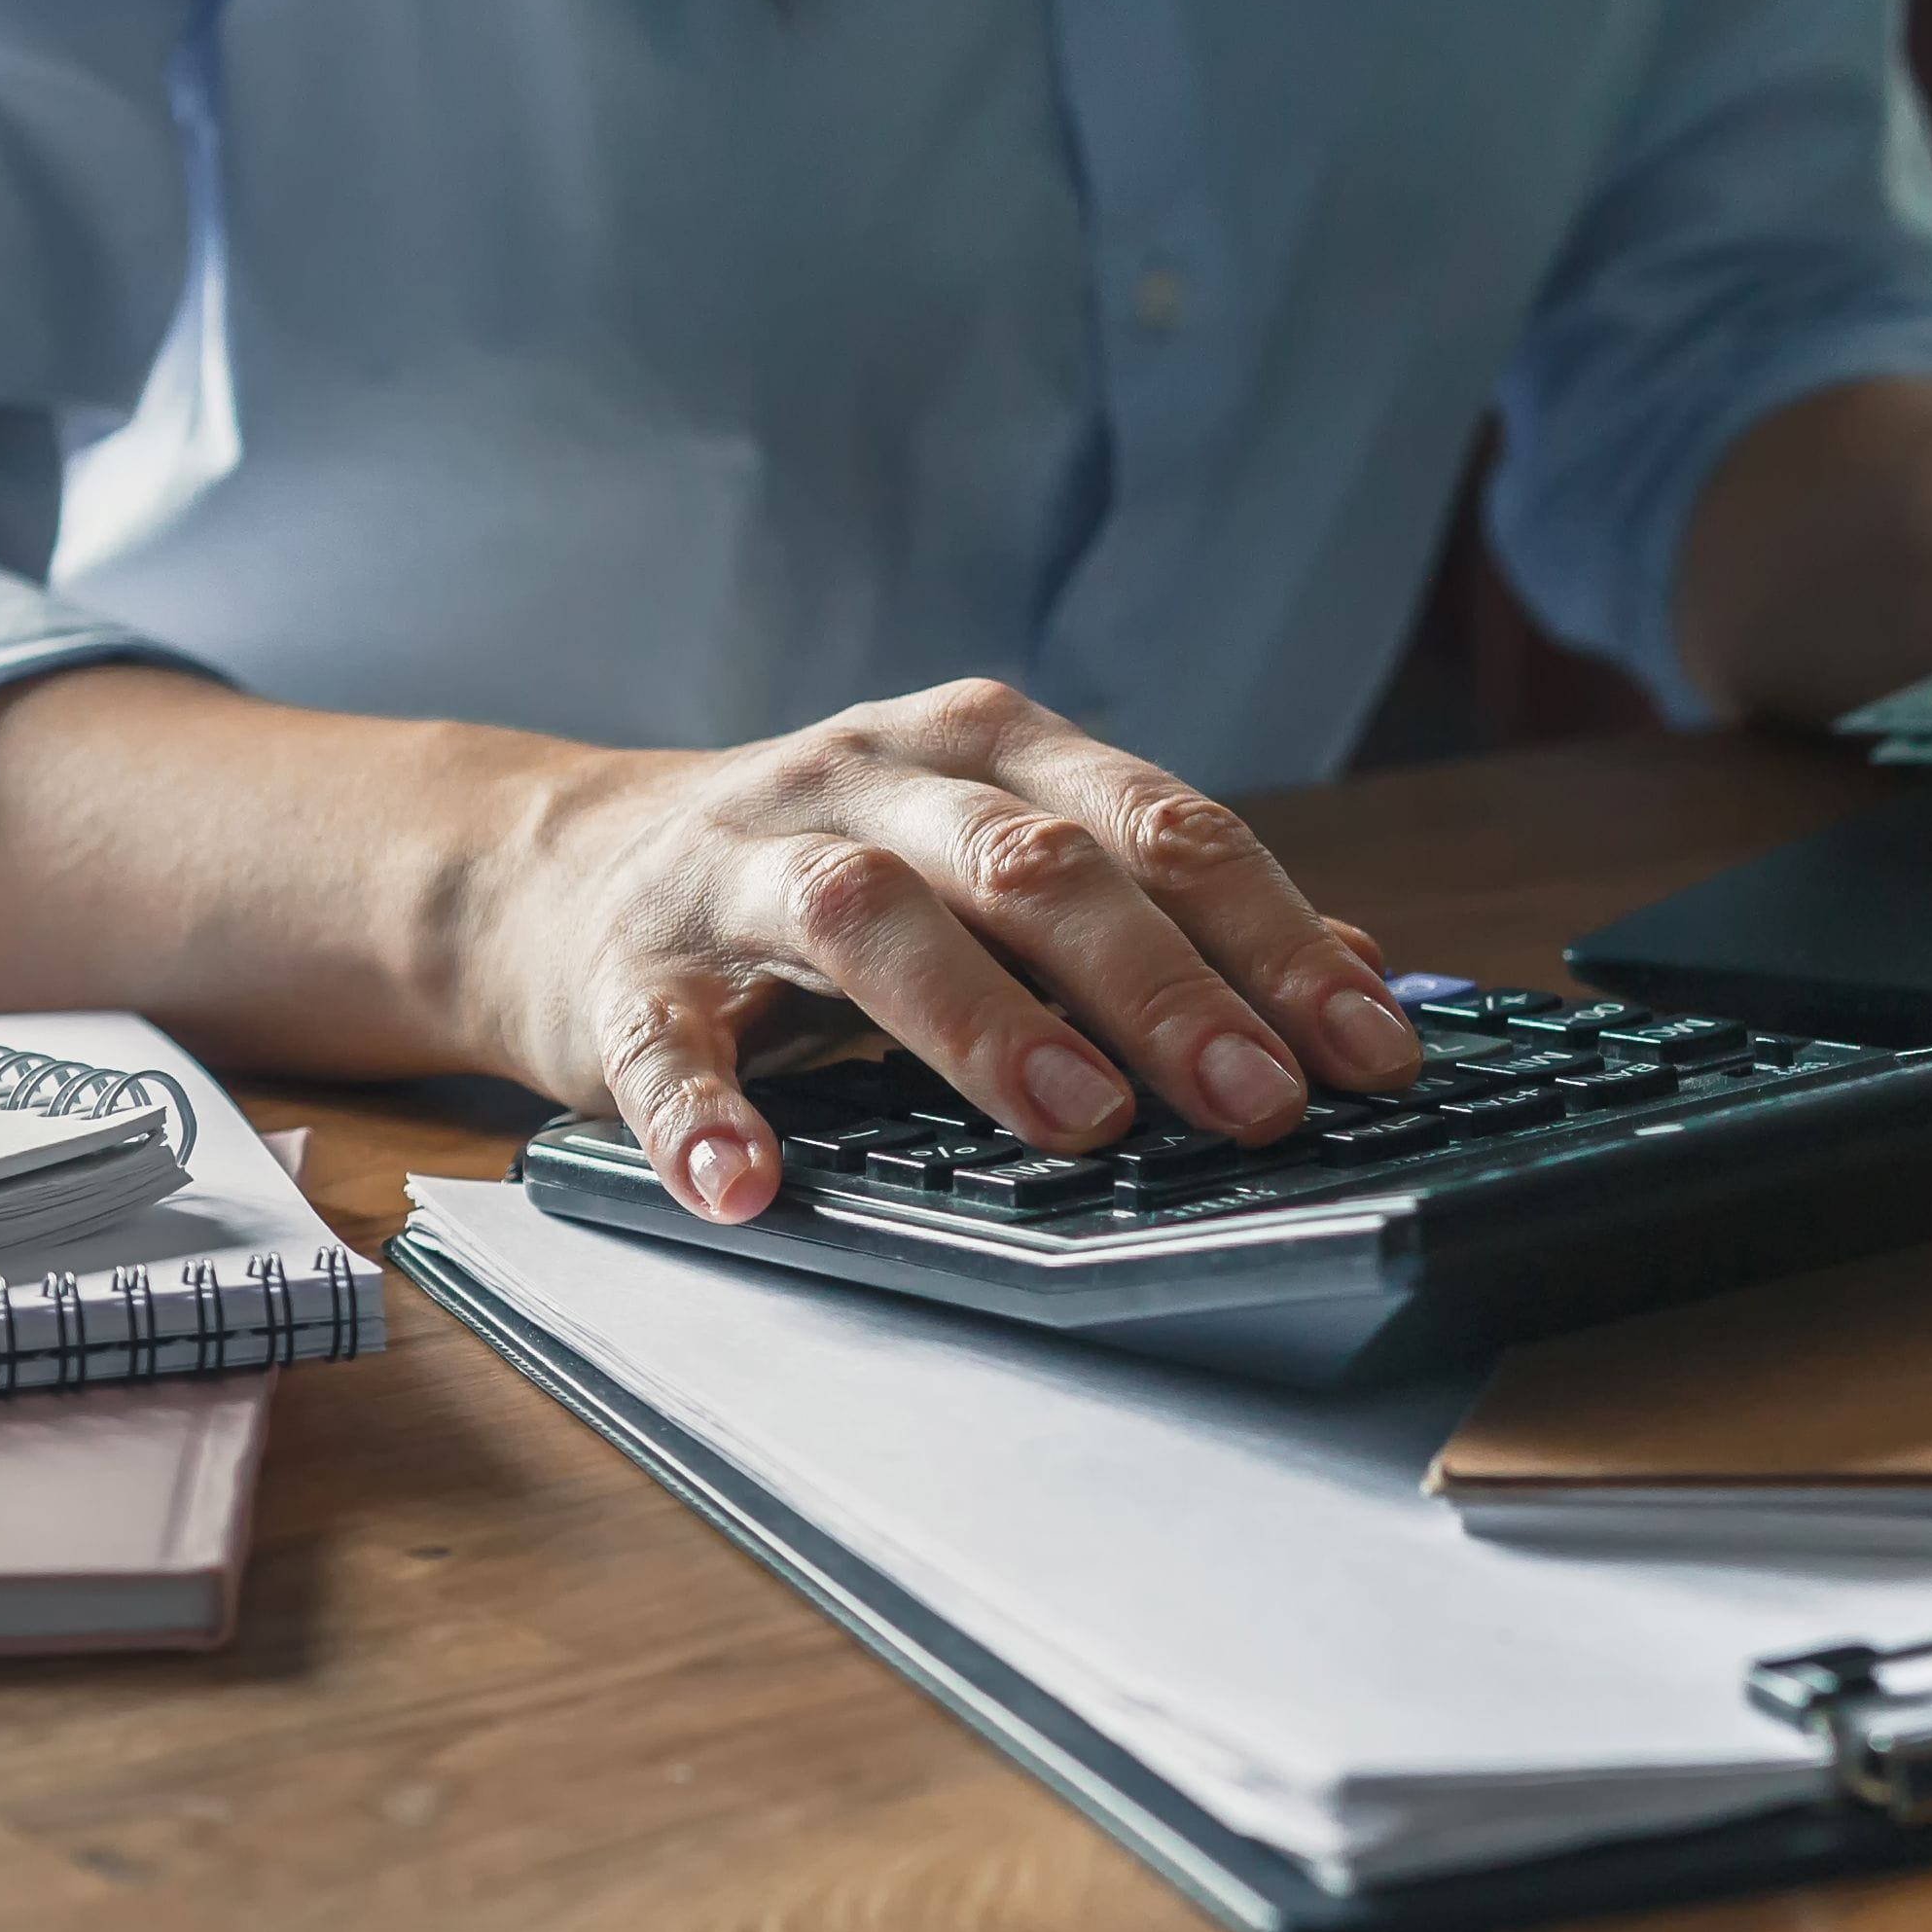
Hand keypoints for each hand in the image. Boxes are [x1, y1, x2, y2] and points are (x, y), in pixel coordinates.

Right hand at [456, 681, 1424, 1223]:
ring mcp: (741, 864)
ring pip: (868, 913)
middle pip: (1034, 864)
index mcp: (990, 746)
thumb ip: (1163, 910)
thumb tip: (1361, 973)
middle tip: (1258, 1099)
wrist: (563, 869)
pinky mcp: (626, 969)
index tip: (1369, 1050)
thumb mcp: (1003, 861)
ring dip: (980, 1020)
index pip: (1160, 829)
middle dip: (1161, 983)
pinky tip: (752, 1185)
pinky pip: (665, 1040)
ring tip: (1077, 1120)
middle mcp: (872, 777)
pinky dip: (706, 1115)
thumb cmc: (837, 879)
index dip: (1275, 940)